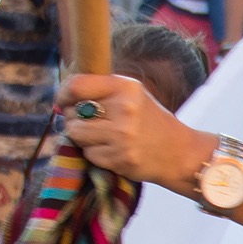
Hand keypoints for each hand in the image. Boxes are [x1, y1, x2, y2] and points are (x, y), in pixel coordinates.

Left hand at [59, 73, 213, 190]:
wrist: (180, 153)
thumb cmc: (150, 121)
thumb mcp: (133, 96)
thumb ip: (101, 91)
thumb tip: (62, 98)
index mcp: (126, 87)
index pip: (77, 85)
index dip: (64, 94)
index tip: (65, 101)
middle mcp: (124, 108)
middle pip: (73, 112)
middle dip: (76, 118)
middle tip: (95, 123)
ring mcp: (122, 135)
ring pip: (76, 133)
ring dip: (83, 138)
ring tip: (103, 138)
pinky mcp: (120, 157)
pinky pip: (88, 154)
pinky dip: (96, 154)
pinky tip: (114, 151)